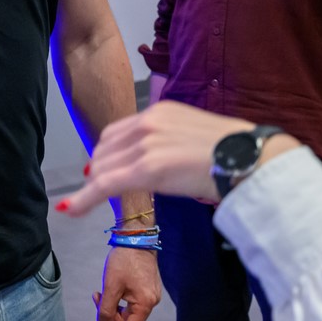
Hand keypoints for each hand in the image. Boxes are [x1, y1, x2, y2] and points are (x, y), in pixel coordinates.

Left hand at [56, 101, 270, 215]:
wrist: (250, 158)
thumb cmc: (234, 152)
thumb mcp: (195, 134)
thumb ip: (171, 141)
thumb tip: (164, 160)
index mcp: (161, 112)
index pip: (118, 132)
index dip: (104, 153)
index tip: (98, 169)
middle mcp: (149, 123)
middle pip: (106, 149)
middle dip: (98, 171)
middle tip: (97, 191)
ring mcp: (147, 144)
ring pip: (104, 168)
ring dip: (94, 186)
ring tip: (87, 202)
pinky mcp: (148, 168)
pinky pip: (105, 184)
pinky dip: (84, 198)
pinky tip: (71, 209)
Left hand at [93, 247, 160, 320]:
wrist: (136, 236)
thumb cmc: (124, 260)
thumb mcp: (111, 287)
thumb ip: (106, 311)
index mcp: (145, 304)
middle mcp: (151, 301)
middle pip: (126, 320)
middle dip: (109, 313)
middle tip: (96, 297)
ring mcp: (150, 294)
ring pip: (127, 310)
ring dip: (112, 304)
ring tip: (101, 289)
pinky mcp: (146, 287)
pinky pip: (131, 301)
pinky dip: (118, 297)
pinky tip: (112, 285)